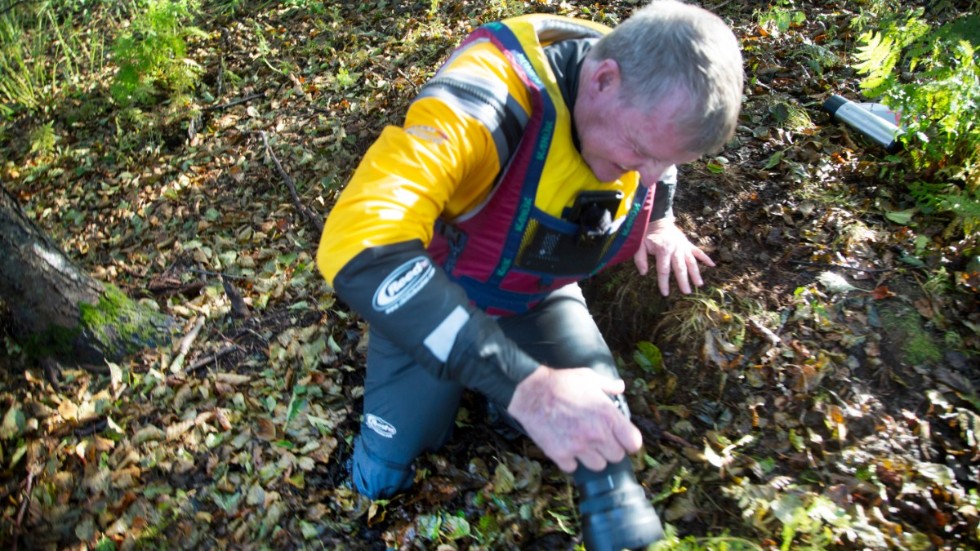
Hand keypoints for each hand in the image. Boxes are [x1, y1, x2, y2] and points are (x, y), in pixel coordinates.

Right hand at [506, 366, 642, 472]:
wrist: (530, 391)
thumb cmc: (561, 383)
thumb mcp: (588, 377)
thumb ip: (608, 385)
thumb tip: (620, 387)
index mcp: (608, 416)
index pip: (633, 443)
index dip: (629, 442)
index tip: (623, 439)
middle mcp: (597, 434)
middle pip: (617, 457)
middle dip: (611, 449)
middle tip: (601, 440)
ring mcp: (578, 447)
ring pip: (597, 466)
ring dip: (593, 457)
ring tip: (584, 445)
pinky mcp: (560, 454)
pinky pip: (573, 467)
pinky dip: (571, 461)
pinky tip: (567, 448)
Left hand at [633, 217, 714, 295]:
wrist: (658, 220)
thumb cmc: (648, 235)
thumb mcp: (639, 245)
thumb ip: (640, 259)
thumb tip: (643, 273)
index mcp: (663, 250)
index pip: (664, 270)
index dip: (664, 282)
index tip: (665, 294)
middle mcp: (676, 249)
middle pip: (680, 268)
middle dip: (683, 281)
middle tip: (687, 292)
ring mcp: (683, 246)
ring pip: (691, 262)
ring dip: (696, 273)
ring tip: (699, 284)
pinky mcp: (688, 244)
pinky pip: (698, 251)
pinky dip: (706, 258)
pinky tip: (712, 265)